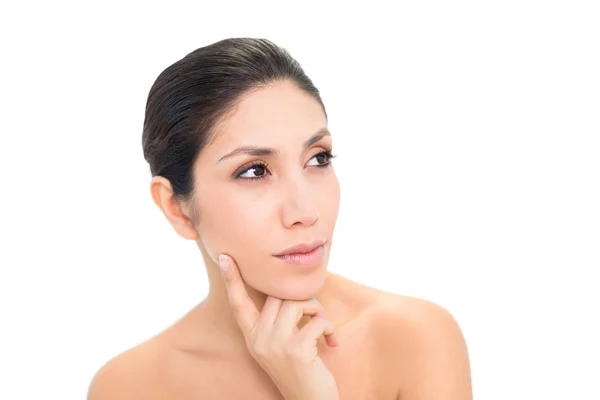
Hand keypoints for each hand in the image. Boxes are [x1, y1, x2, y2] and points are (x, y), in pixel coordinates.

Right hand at [218, 254, 339, 399]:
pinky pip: (317, 321)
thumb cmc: (300, 370)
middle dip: (302, 299)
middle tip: (314, 314)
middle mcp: (259, 339)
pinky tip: (332, 343)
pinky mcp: (296, 349)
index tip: (224, 257)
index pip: (237, 303)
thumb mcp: (279, 345)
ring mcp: (275, 344)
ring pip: (297, 303)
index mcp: (252, 337)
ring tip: (323, 329)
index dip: (231, 279)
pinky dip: (329, 329)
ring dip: (317, 310)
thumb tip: (288, 293)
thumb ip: (277, 322)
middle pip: (277, 296)